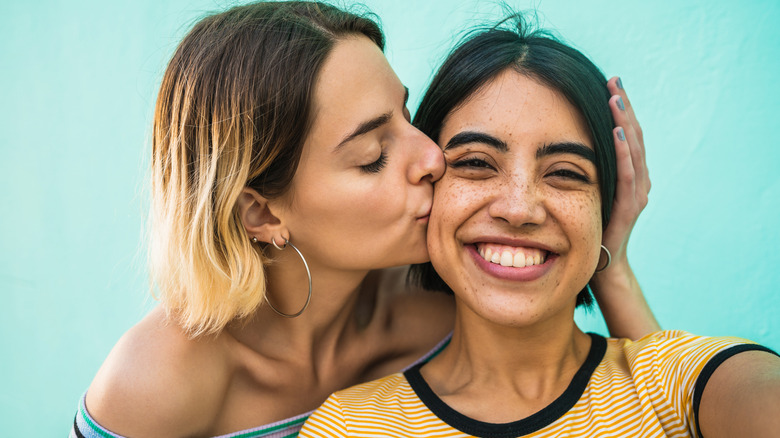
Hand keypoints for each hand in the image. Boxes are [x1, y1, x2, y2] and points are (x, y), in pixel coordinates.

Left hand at [601, 76, 649, 267]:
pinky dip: (624, 153)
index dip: (619, 108)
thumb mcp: (584, 190)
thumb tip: (557, 141)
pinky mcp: (629, 208)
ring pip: (634, 151)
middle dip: (624, 107)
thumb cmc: (587, 228)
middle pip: (634, 135)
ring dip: (624, 123)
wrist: (601, 267)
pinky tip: (615, 133)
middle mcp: (637, 180)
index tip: (609, 83)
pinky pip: (627, 176)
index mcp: (627, 174)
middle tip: (614, 80)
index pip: (626, 133)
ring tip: (615, 98)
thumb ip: (582, 168)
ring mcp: (636, 194)